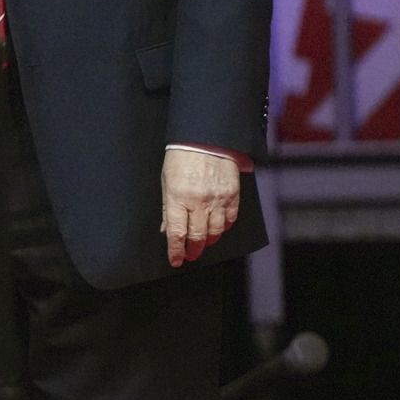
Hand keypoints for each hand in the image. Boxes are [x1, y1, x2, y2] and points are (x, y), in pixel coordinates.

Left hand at [159, 146, 238, 266]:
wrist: (206, 139)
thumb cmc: (181, 159)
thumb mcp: (166, 182)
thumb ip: (168, 208)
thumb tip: (167, 230)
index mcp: (178, 198)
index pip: (177, 234)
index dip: (176, 251)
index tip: (176, 261)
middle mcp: (199, 202)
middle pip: (198, 236)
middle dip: (193, 250)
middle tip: (191, 255)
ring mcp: (218, 199)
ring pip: (216, 231)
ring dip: (209, 240)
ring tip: (204, 243)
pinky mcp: (233, 194)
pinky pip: (231, 218)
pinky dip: (224, 227)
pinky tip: (219, 228)